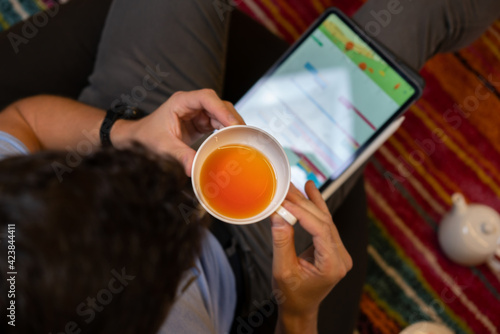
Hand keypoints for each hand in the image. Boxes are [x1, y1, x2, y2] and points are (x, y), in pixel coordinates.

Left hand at [113, 89, 243, 174]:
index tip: (232, 123)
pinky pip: (218, 124)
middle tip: (242, 134)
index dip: (222, 109)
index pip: (207, 98)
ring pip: (221, 114)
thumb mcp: (163, 146)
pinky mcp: (201, 123)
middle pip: (219, 104)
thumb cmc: (146, 137)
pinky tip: (232, 141)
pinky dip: (226, 132)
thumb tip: (194, 169)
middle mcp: (191, 104)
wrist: (137, 139)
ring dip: (231, 125)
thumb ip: (180, 155)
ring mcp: (198, 113)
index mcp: (181, 102)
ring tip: (240, 139)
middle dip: (231, 118)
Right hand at [271, 181, 351, 332]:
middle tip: (286, 189)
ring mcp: (339, 252)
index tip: (284, 201)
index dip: (302, 213)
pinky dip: (316, 208)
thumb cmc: (291, 295)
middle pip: (323, 222)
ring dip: (309, 202)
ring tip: (298, 184)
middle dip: (303, 204)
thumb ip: (282, 242)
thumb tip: (278, 215)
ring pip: (325, 220)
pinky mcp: (333, 248)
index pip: (320, 231)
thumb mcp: (282, 270)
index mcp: (332, 266)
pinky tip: (311, 191)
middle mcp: (341, 257)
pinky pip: (325, 224)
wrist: (300, 308)